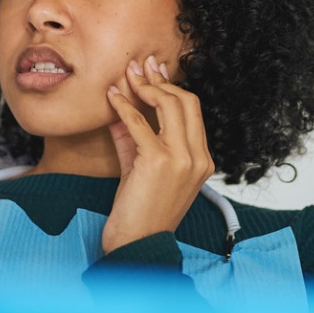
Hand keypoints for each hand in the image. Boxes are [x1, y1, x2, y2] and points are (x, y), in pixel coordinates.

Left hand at [102, 55, 214, 253]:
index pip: (193, 111)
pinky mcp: (159, 161)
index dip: (172, 88)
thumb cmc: (139, 211)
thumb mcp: (140, 168)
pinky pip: (140, 123)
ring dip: (145, 86)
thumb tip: (120, 105)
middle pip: (187, 101)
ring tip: (127, 75)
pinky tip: (111, 97)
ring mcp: (182, 159)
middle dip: (162, 80)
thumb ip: (134, 136)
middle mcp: (198, 158)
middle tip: (141, 66)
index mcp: (202, 160)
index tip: (154, 74)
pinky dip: (124, 106)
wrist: (136, 245)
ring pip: (170, 105)